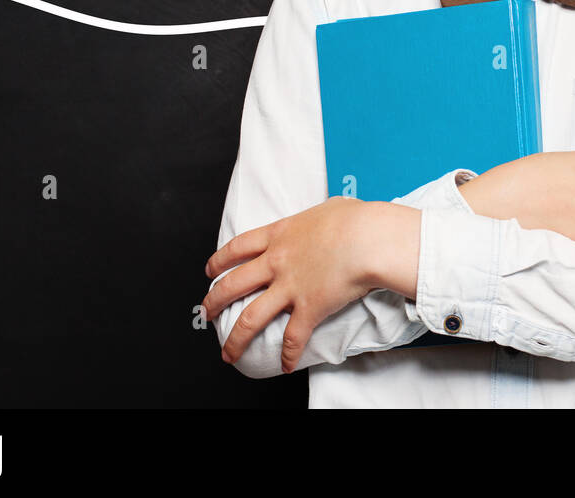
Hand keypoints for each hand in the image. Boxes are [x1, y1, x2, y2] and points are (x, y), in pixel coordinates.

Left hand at [200, 196, 372, 373]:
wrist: (367, 238)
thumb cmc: (354, 219)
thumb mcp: (327, 209)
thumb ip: (316, 219)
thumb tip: (325, 218)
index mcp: (279, 234)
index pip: (237, 248)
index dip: (219, 261)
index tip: (210, 271)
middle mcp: (277, 262)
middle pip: (233, 285)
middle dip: (214, 302)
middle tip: (207, 313)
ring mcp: (289, 287)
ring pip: (250, 318)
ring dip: (235, 340)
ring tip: (227, 353)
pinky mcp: (308, 309)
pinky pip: (292, 338)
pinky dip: (288, 355)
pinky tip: (285, 366)